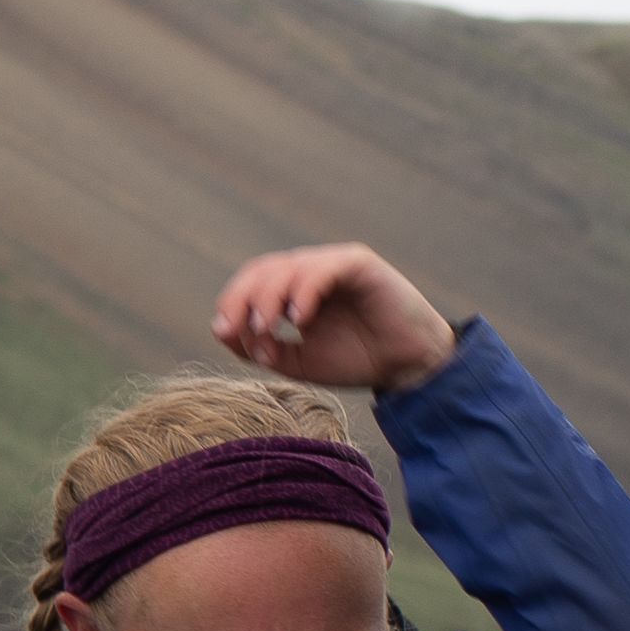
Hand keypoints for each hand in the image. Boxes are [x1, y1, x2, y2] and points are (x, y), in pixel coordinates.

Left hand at [214, 243, 457, 390]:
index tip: (225, 333)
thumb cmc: (355, 361)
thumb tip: (223, 330)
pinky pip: (320, 269)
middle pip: (261, 270)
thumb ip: (261, 347)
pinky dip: (302, 292)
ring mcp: (333, 264)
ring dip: (267, 299)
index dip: (231, 303)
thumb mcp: (297, 360)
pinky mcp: (357, 263)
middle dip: (242, 298)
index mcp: (293, 290)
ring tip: (267, 330)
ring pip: (286, 267)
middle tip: (242, 330)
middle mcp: (310, 271)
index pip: (251, 283)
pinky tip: (298, 319)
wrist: (406, 367)